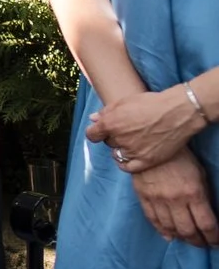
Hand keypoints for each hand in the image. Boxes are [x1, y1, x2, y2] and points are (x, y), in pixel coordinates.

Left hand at [88, 84, 208, 172]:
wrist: (177, 112)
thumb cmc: (151, 103)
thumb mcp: (124, 101)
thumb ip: (106, 112)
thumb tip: (93, 119)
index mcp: (110, 124)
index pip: (92, 135)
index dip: (95, 133)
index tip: (100, 132)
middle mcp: (119, 139)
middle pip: (108, 142)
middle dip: (113, 137)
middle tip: (126, 131)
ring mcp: (133, 151)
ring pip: (118, 154)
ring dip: (121, 149)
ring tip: (132, 142)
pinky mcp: (147, 160)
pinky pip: (129, 167)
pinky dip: (125, 164)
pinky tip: (128, 158)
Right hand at [131, 152, 218, 245]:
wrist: (149, 143)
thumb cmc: (181, 157)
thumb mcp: (200, 174)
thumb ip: (203, 196)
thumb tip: (204, 216)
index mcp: (194, 193)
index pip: (207, 224)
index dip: (213, 237)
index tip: (216, 242)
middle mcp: (175, 200)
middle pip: (188, 230)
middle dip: (198, 241)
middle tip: (203, 244)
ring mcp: (157, 200)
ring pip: (171, 228)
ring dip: (181, 238)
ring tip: (188, 240)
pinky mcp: (143, 197)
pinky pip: (153, 219)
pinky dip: (162, 230)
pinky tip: (169, 236)